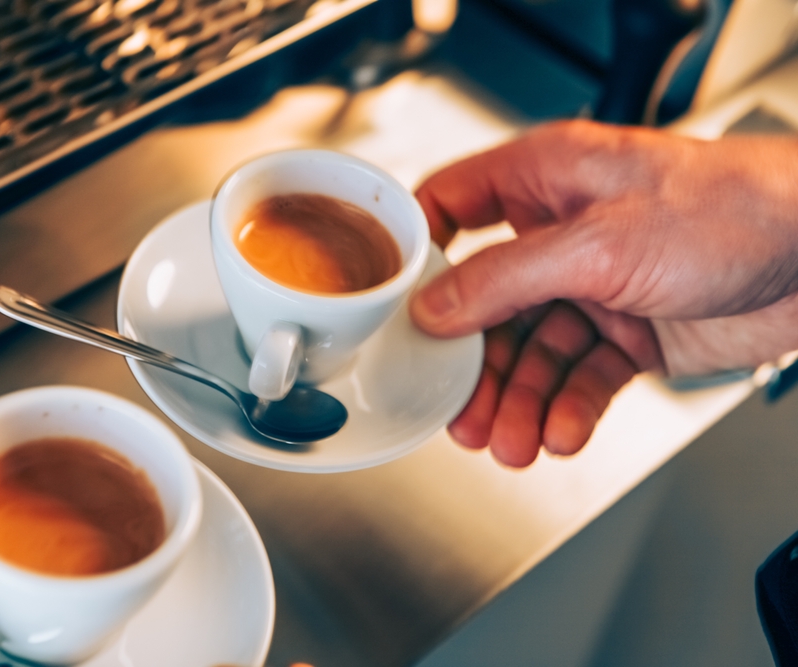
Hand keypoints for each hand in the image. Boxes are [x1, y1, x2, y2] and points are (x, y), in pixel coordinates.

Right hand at [409, 119, 797, 466]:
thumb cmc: (735, 209)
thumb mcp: (599, 242)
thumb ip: (506, 278)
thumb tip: (436, 307)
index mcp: (546, 180)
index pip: (454, 208)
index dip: (419, 256)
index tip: (394, 305)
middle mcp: (563, 234)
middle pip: (487, 304)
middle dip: (473, 363)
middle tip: (459, 409)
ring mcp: (595, 287)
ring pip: (531, 352)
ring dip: (518, 401)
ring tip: (512, 441)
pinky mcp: (628, 335)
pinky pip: (580, 379)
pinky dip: (567, 410)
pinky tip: (562, 432)